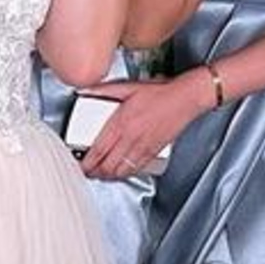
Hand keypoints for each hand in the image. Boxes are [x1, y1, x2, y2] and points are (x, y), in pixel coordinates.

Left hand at [78, 73, 215, 180]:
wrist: (184, 99)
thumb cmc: (160, 92)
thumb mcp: (128, 87)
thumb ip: (104, 90)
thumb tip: (85, 89)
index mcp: (121, 123)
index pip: (98, 150)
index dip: (86, 162)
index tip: (79, 164)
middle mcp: (131, 138)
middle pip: (107, 165)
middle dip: (94, 172)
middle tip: (87, 171)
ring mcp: (143, 147)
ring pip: (121, 171)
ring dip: (108, 176)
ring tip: (100, 174)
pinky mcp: (153, 152)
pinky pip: (135, 169)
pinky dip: (124, 174)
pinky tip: (120, 172)